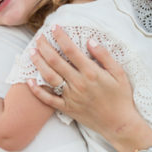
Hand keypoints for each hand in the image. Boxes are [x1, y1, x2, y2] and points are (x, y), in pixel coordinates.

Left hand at [26, 26, 141, 140]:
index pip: (71, 50)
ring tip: (31, 52)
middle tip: (39, 37)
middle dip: (45, 47)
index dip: (61, 37)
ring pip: (49, 77)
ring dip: (38, 64)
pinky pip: (49, 99)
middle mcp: (78, 84)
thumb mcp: (119, 73)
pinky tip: (30, 81)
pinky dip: (37, 91)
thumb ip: (104, 56)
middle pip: (56, 61)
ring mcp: (71, 97)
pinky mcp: (67, 109)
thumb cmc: (121, 97)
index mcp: (91, 73)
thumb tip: (90, 41)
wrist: (120, 124)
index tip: (54, 27)